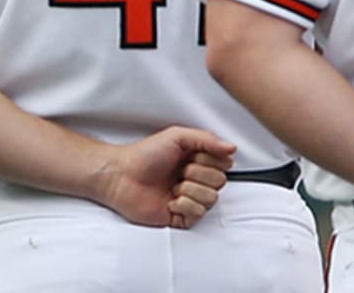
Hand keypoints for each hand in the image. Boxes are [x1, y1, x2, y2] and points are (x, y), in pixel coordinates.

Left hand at [98, 127, 233, 228]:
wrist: (122, 176)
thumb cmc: (144, 154)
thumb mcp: (175, 136)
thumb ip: (205, 139)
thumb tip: (231, 147)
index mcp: (196, 160)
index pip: (224, 163)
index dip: (210, 160)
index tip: (193, 155)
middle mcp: (195, 179)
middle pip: (220, 181)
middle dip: (197, 173)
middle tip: (178, 170)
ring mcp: (190, 199)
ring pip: (211, 198)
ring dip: (189, 189)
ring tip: (172, 185)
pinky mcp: (183, 216)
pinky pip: (199, 214)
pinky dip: (183, 204)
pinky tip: (169, 199)